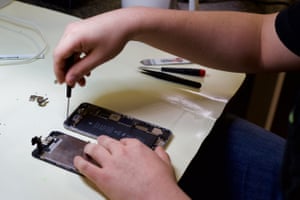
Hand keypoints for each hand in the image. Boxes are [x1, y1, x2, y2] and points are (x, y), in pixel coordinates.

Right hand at [53, 9, 133, 86]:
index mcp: (73, 36)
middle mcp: (71, 31)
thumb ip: (81, 70)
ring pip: (69, 52)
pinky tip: (85, 66)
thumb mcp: (97, 58)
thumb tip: (70, 78)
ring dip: (74, 65)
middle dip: (68, 70)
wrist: (125, 24)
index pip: (58, 57)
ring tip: (83, 77)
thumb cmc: (115, 35)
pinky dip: (78, 58)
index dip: (59, 72)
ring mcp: (76, 30)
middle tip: (75, 82)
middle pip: (62, 55)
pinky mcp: (81, 31)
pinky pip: (74, 47)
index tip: (63, 82)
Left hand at [74, 135, 189, 199]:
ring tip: (87, 149)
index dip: (119, 144)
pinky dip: (80, 163)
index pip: (123, 141)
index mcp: (135, 147)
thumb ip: (160, 154)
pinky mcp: (103, 177)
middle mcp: (121, 152)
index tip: (119, 146)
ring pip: (94, 150)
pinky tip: (77, 161)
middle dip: (102, 142)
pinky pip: (86, 167)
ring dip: (89, 148)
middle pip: (106, 142)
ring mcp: (111, 164)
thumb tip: (159, 151)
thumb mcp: (164, 163)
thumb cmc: (160, 182)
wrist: (156, 197)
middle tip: (100, 143)